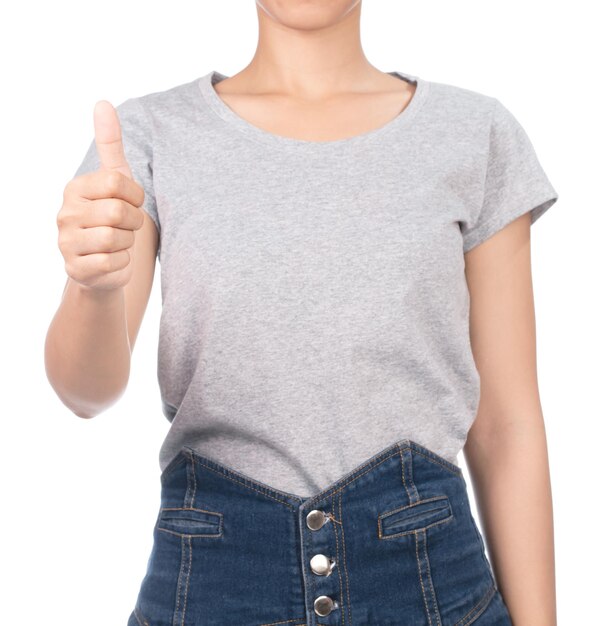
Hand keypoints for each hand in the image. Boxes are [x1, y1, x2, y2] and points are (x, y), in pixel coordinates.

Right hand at [57, 101, 144, 291]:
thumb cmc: (112, 218)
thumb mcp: (115, 180)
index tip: (132, 203)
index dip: (136, 196)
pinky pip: (114, 263)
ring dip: (128, 243)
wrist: (104, 266)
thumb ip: (110, 144)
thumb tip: (103, 102)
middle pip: (119, 212)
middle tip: (127, 227)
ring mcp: (66, 242)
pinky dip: (122, 263)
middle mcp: (65, 213)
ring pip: (117, 239)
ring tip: (118, 243)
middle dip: (134, 222)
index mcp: (75, 188)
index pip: (118, 182)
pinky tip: (113, 261)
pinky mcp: (75, 269)